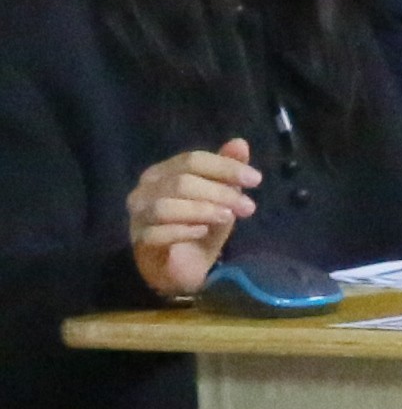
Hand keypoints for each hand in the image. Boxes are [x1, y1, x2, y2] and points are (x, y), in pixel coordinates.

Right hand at [126, 142, 258, 300]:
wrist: (184, 265)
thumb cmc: (200, 224)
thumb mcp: (222, 196)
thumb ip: (227, 170)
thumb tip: (239, 143)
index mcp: (164, 172)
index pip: (192, 160)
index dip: (225, 167)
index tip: (256, 179)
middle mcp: (145, 189)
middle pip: (181, 182)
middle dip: (219, 193)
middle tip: (247, 206)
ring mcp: (138, 215)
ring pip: (165, 207)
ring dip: (202, 211)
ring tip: (228, 218)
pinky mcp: (139, 240)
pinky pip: (156, 233)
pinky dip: (183, 231)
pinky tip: (203, 232)